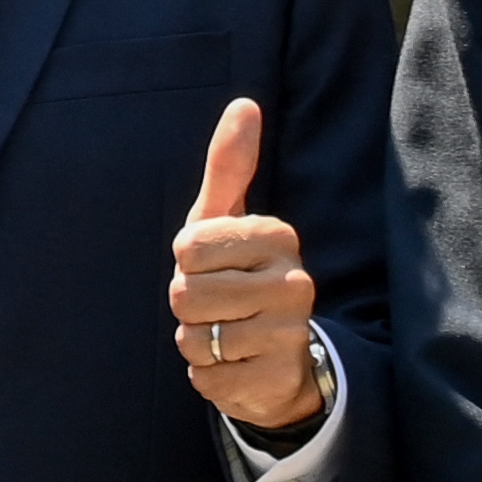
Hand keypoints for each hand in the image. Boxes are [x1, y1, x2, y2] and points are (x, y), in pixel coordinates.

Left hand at [169, 98, 327, 433]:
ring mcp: (291, 332)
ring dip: (196, 342)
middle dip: (187, 307)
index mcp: (277, 235)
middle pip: (185, 294)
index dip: (186, 263)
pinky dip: (208, 375)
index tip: (214, 267)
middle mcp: (295, 280)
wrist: (276, 358)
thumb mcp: (225, 220)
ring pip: (194, 338)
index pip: (187, 247)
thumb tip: (245, 103)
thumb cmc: (238, 276)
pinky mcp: (278, 377)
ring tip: (227, 334)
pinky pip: (206, 377)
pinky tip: (236, 365)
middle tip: (218, 306)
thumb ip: (229, 165)